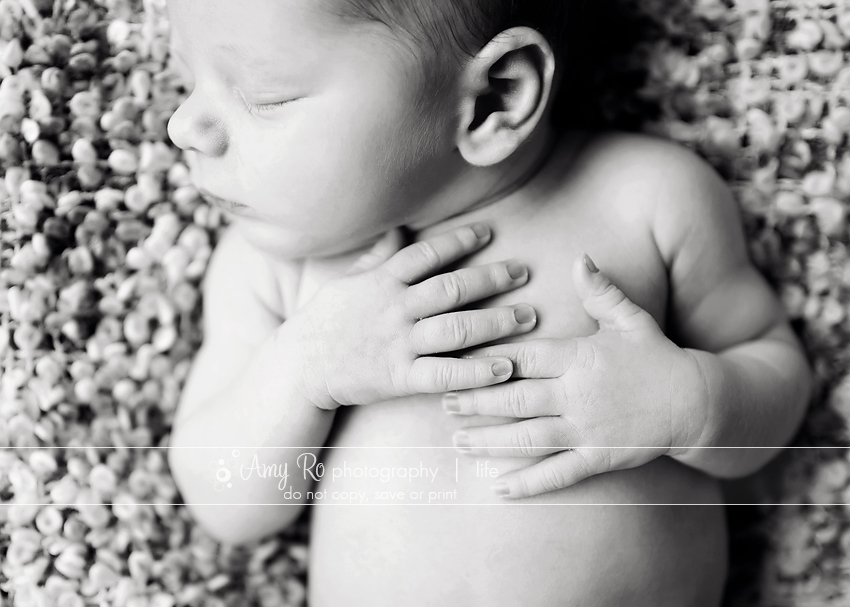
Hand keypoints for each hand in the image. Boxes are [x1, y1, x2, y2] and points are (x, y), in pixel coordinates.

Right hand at [282, 224, 538, 409]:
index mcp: (381, 281)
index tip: (490, 232)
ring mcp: (398, 344)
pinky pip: (444, 375)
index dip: (459, 241)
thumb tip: (400, 227)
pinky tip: (504, 368)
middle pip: (451, 289)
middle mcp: (394, 309)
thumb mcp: (346, 281)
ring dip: (495, 322)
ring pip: (455, 329)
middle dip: (491, 278)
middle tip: (524, 273)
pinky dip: (475, 372)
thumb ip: (377, 256)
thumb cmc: (323, 321)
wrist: (298, 368)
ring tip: (528, 316)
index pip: (426, 254)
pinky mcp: (399, 378)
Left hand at [443, 254, 701, 498]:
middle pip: (516, 397)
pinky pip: (558, 473)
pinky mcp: (598, 458)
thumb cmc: (657, 357)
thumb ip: (601, 291)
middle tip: (442, 400)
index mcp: (580, 358)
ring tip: (457, 441)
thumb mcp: (631, 319)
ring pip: (529, 437)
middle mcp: (577, 395)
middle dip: (477, 400)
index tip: (456, 359)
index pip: (524, 357)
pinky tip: (500, 489)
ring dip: (490, 441)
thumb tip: (580, 257)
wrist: (696, 402)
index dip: (488, 358)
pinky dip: (528, 483)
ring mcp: (586, 430)